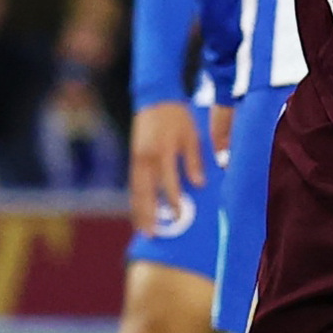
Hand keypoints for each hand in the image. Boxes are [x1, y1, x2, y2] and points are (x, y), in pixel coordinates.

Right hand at [127, 98, 203, 236]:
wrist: (155, 97)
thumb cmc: (177, 116)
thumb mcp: (191, 136)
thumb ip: (194, 161)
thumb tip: (199, 184)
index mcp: (162, 152)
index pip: (168, 183)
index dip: (173, 200)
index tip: (178, 216)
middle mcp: (145, 158)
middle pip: (145, 192)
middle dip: (148, 215)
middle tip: (151, 235)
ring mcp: (136, 158)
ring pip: (136, 190)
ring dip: (138, 211)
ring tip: (143, 229)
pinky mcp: (134, 157)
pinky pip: (133, 184)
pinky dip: (135, 199)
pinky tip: (139, 211)